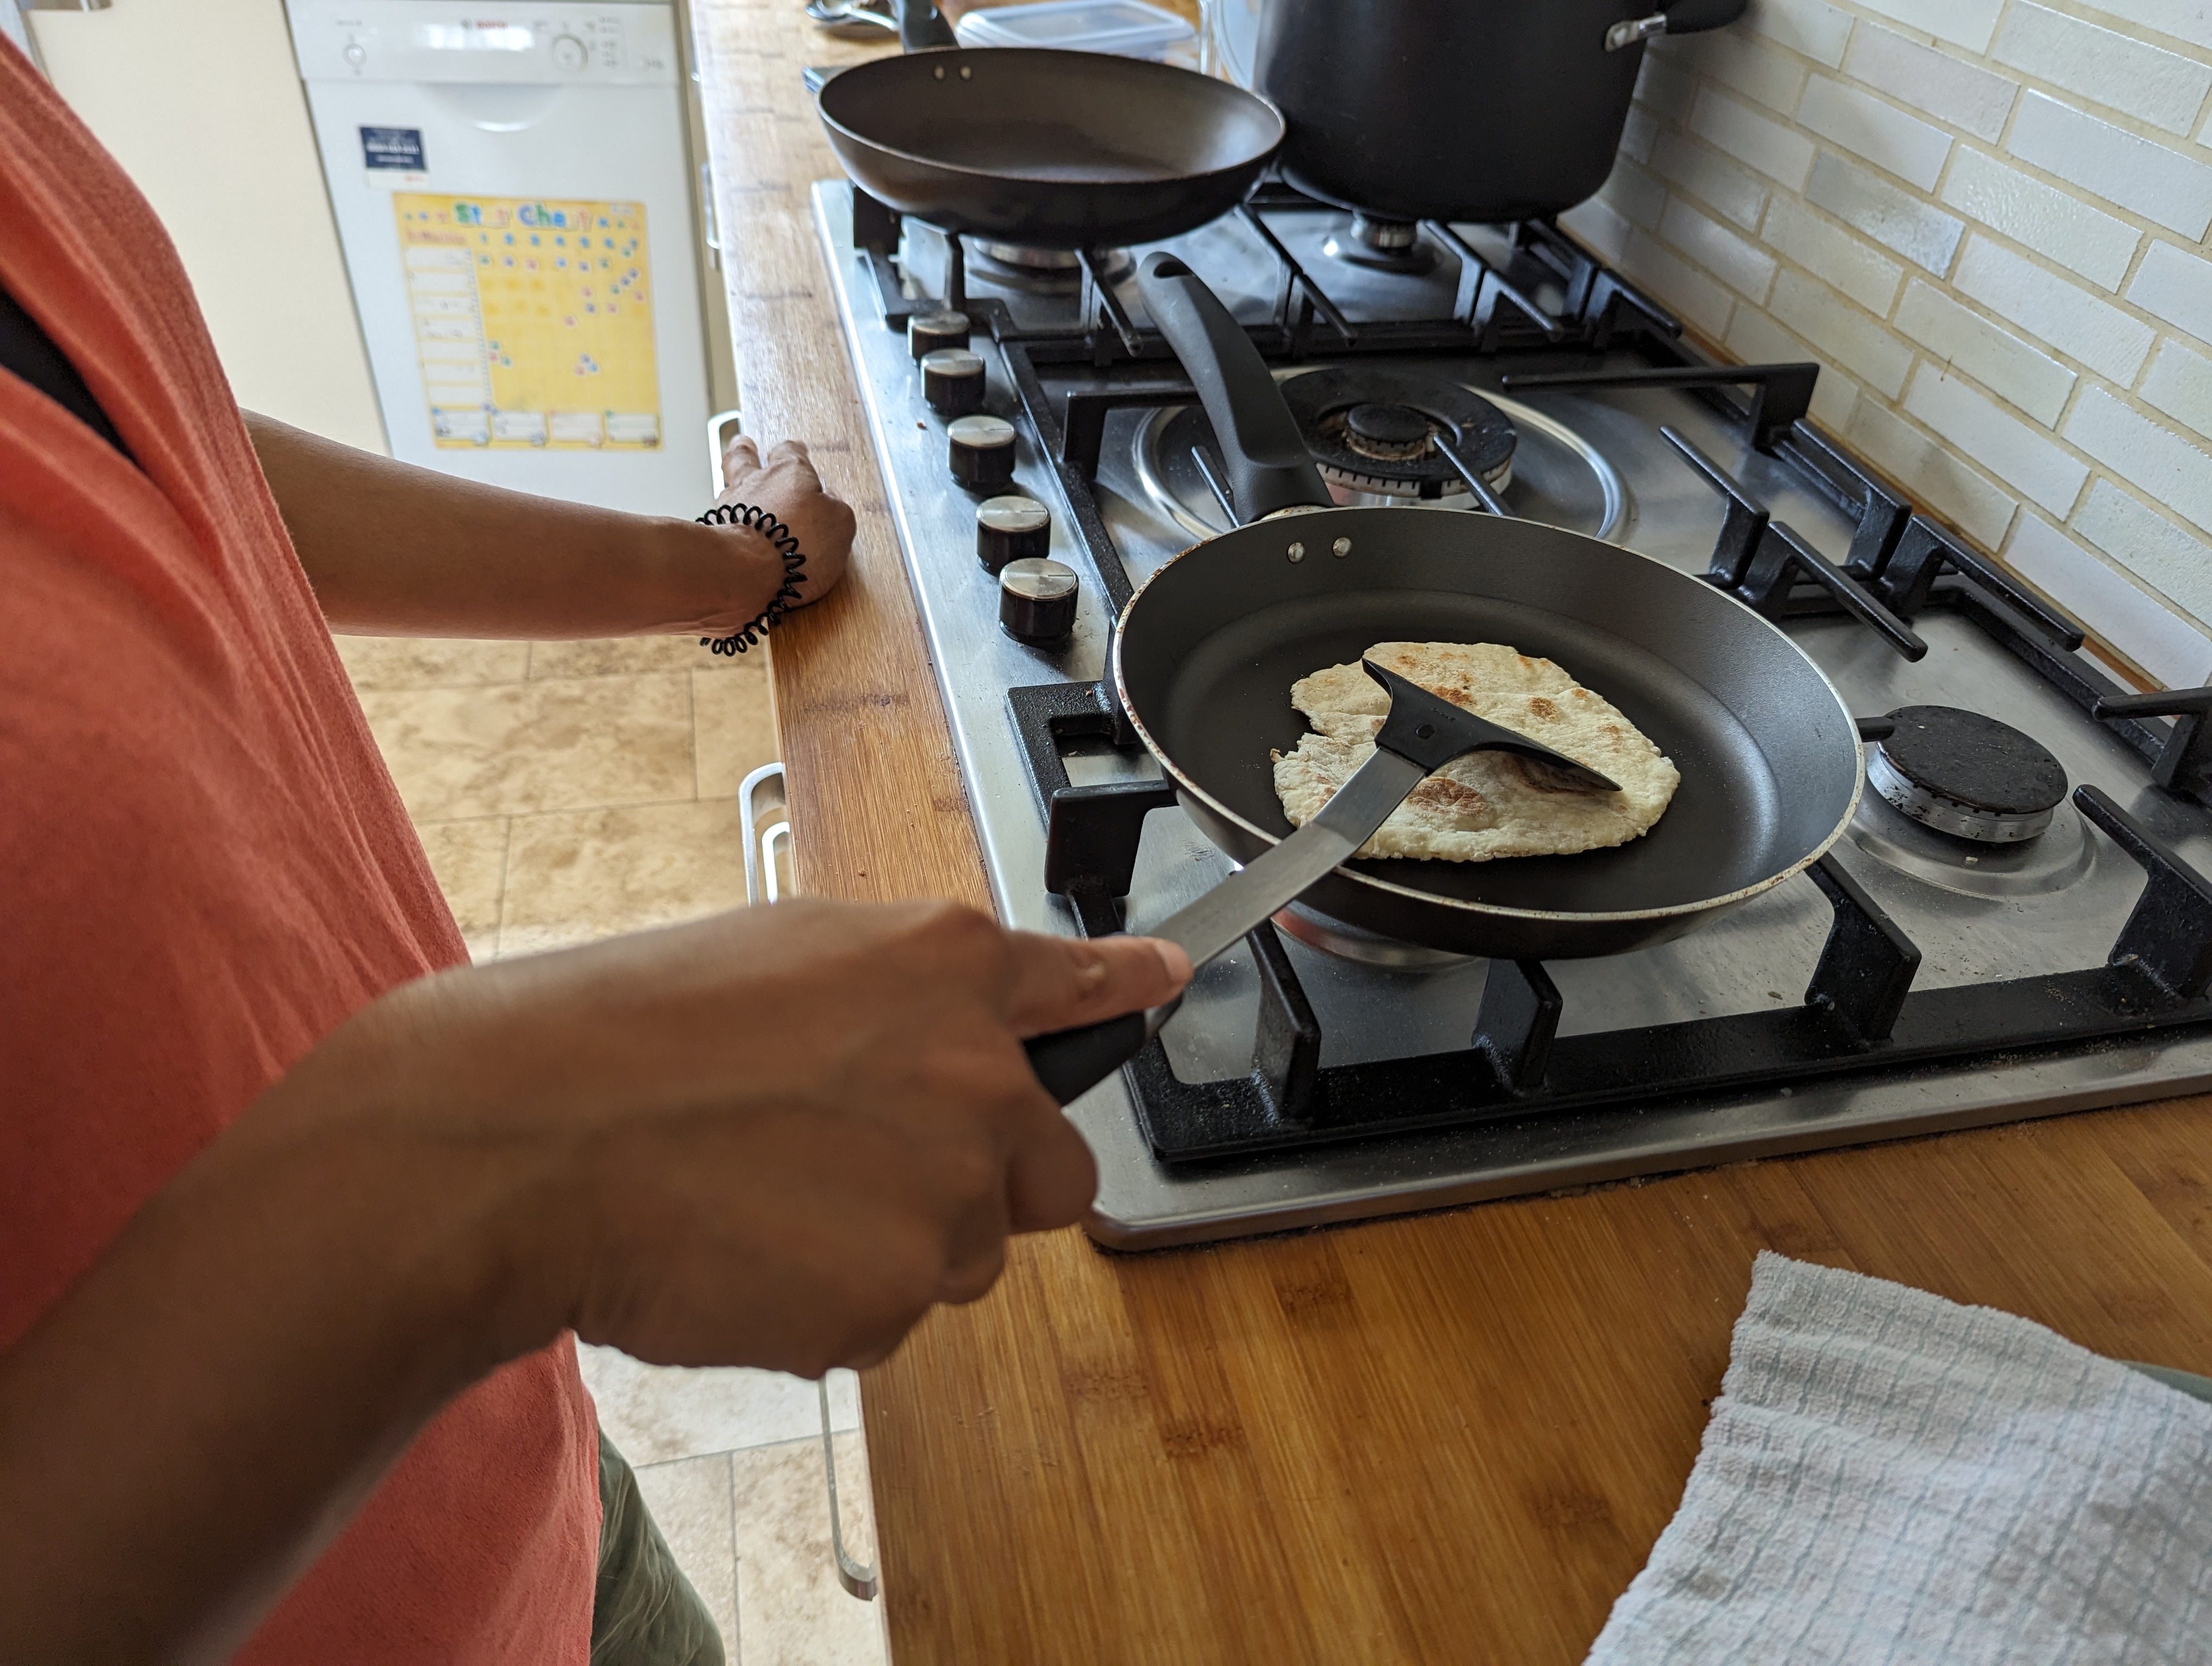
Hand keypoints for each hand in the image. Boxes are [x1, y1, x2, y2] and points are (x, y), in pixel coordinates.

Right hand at [258, 901, 1189, 1378]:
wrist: (528, 1137)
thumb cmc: (629, 1034)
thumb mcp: (788, 951)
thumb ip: (909, 985)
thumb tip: (987, 998)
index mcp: (947, 967)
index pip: (1081, 984)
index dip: (1122, 991)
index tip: (1162, 983)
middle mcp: (979, 1076)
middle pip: (1050, 1168)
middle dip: (987, 1182)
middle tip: (865, 1171)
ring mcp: (947, 1192)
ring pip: (962, 1255)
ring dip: (892, 1246)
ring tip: (766, 1200)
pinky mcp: (896, 1296)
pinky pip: (890, 1318)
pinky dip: (831, 1304)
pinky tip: (744, 1255)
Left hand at [716, 434, 855, 606]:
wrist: (752, 570)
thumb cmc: (798, 544)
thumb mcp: (840, 524)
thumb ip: (834, 508)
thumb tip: (830, 502)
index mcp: (790, 473)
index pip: (791, 452)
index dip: (794, 451)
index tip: (796, 449)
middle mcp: (755, 483)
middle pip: (744, 456)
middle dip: (746, 450)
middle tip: (746, 446)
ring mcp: (731, 505)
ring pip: (728, 485)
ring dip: (733, 486)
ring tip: (735, 489)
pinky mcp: (716, 532)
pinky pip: (719, 518)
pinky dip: (724, 520)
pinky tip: (731, 529)